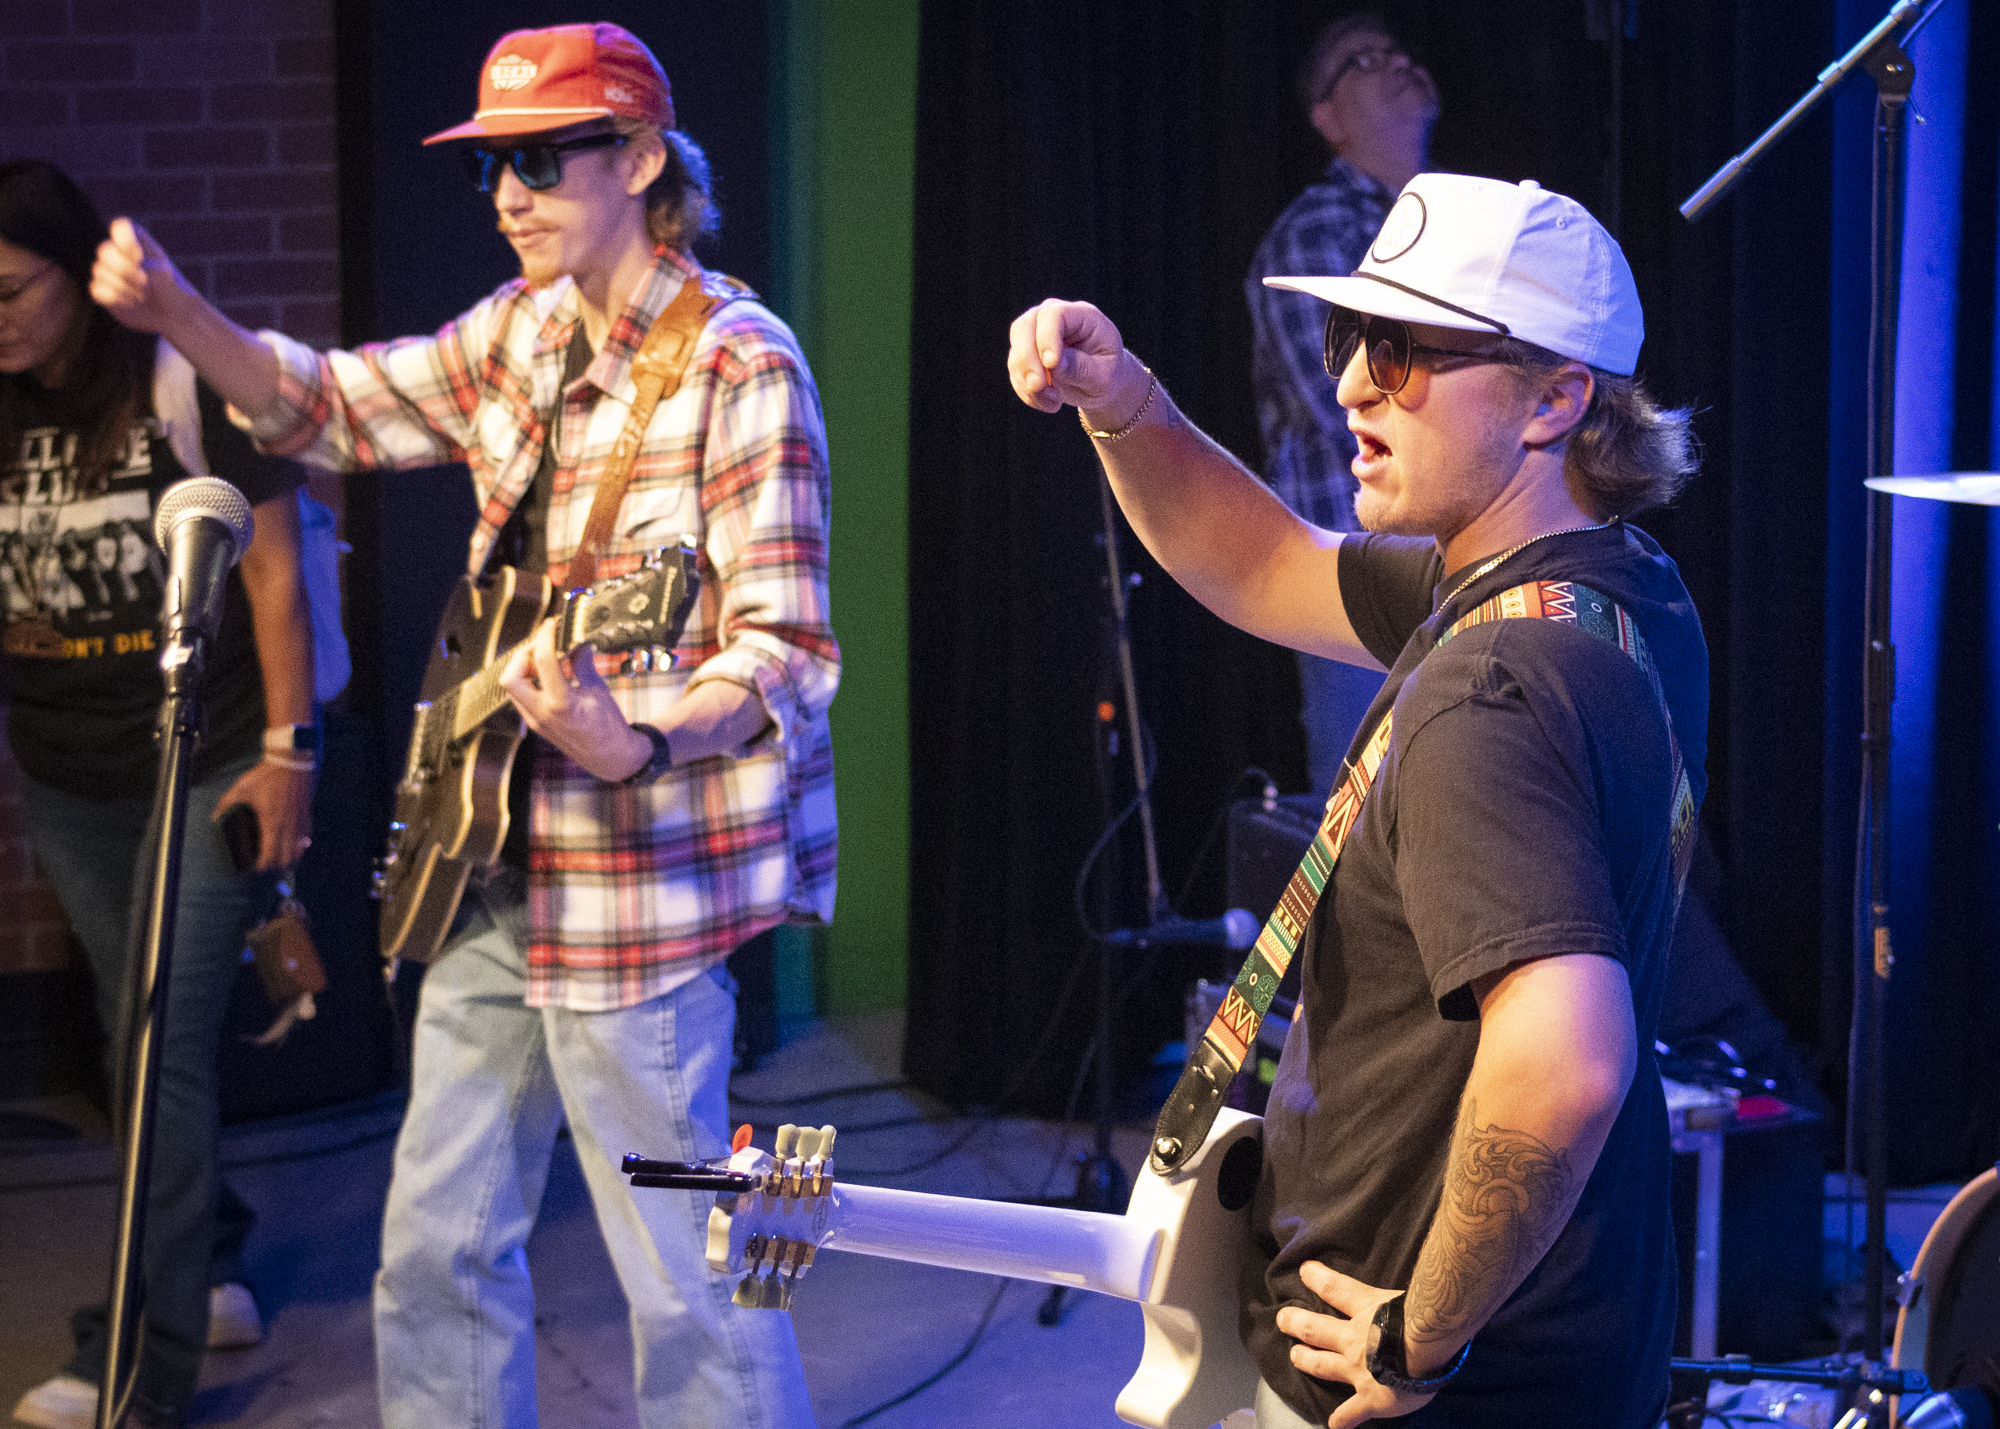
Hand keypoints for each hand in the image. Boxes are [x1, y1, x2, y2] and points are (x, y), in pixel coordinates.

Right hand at [90, 218, 194, 334]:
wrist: (173, 317)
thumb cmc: (172, 290)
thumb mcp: (164, 275)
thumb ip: (144, 267)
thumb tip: (124, 272)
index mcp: (137, 242)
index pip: (120, 227)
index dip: (125, 241)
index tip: (139, 257)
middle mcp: (119, 253)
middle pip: (104, 250)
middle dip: (123, 268)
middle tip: (144, 282)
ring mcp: (109, 272)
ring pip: (99, 271)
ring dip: (124, 287)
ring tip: (144, 296)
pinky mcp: (104, 291)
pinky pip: (96, 289)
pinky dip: (115, 298)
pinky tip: (131, 303)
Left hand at [214, 759, 313, 871]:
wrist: (291, 760)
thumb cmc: (267, 775)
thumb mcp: (241, 788)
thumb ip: (226, 804)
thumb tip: (215, 817)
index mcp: (271, 822)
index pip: (270, 854)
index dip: (263, 865)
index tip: (256, 867)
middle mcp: (288, 825)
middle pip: (286, 857)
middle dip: (276, 865)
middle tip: (266, 866)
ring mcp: (299, 821)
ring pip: (299, 850)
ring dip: (290, 858)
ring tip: (281, 861)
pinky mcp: (306, 814)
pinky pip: (305, 837)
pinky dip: (300, 845)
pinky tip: (296, 846)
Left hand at [498, 618, 649, 782]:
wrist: (609, 756)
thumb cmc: (609, 725)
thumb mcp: (599, 689)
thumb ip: (583, 663)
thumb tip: (576, 642)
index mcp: (562, 703)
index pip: (543, 660)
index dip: (545, 635)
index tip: (552, 624)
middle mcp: (542, 713)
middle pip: (510, 676)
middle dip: (523, 655)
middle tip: (542, 646)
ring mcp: (536, 720)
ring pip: (511, 687)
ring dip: (523, 668)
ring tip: (545, 660)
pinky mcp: (535, 723)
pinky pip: (520, 697)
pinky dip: (528, 681)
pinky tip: (547, 675)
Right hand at [1005, 298, 1144, 418]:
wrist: (1099, 383)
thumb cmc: (1107, 374)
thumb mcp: (1103, 375)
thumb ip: (1080, 367)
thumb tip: (1054, 365)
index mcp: (1081, 315)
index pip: (1054, 315)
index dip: (1047, 337)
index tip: (1051, 364)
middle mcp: (1054, 318)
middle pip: (1024, 326)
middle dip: (1027, 359)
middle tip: (1038, 387)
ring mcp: (1036, 334)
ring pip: (1016, 352)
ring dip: (1029, 383)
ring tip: (1054, 402)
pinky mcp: (1025, 354)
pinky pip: (1015, 372)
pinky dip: (1027, 392)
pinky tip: (1048, 403)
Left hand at [1276, 1262, 1438, 1427]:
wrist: (1426, 1350)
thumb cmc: (1424, 1317)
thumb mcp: (1408, 1293)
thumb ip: (1402, 1292)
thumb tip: (1416, 1284)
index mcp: (1366, 1310)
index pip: (1335, 1288)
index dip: (1318, 1278)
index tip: (1304, 1271)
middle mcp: (1354, 1339)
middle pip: (1316, 1329)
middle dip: (1297, 1323)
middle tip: (1283, 1319)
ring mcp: (1358, 1370)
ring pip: (1323, 1365)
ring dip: (1306, 1360)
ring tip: (1295, 1356)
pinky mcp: (1370, 1398)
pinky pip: (1351, 1412)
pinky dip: (1342, 1419)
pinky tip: (1334, 1424)